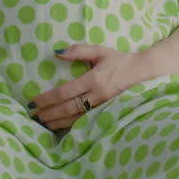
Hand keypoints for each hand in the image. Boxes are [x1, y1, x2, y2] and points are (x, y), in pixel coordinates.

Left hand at [29, 45, 151, 129]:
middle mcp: (97, 96)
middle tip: (33, 115)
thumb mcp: (100, 51)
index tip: (33, 101)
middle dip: (48, 113)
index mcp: (93, 80)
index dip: (47, 98)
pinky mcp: (107, 113)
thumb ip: (78, 51)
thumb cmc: (121, 61)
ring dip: (57, 122)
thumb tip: (57, 53)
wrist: (145, 73)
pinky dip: (71, 126)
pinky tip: (61, 127)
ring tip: (43, 123)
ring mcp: (103, 107)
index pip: (65, 92)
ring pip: (75, 118)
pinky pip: (86, 122)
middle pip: (67, 108)